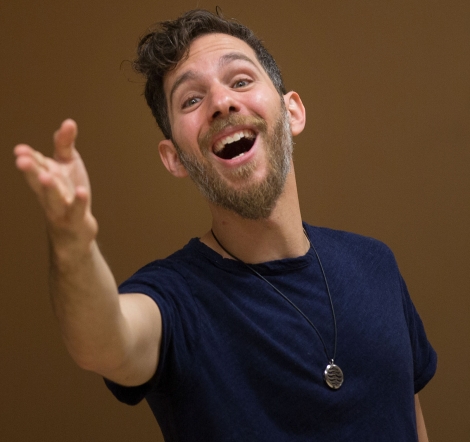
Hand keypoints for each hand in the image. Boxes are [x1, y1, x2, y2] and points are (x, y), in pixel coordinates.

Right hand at [14, 119, 97, 246]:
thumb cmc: (69, 192)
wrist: (75, 229)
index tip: (20, 150)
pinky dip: (79, 202)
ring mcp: (62, 208)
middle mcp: (50, 192)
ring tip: (46, 176)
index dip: (29, 158)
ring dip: (49, 188)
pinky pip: (77, 211)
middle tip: (21, 160)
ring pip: (53, 199)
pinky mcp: (76, 219)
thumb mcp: (67, 165)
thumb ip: (65, 145)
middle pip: (38, 181)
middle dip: (30, 171)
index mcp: (46, 176)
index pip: (36, 166)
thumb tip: (69, 122)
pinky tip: (82, 192)